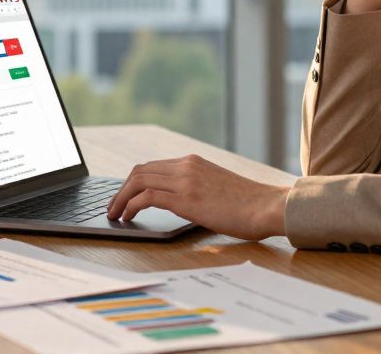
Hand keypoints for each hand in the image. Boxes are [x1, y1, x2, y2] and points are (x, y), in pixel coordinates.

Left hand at [106, 154, 290, 240]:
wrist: (268, 206)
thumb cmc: (249, 204)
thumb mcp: (217, 186)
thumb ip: (196, 187)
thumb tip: (179, 202)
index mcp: (193, 162)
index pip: (152, 166)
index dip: (132, 182)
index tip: (124, 196)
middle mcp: (186, 166)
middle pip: (139, 171)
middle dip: (121, 189)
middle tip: (113, 207)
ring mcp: (186, 181)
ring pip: (139, 181)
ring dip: (121, 198)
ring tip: (115, 214)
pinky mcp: (187, 199)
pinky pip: (148, 197)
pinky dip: (131, 206)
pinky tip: (128, 217)